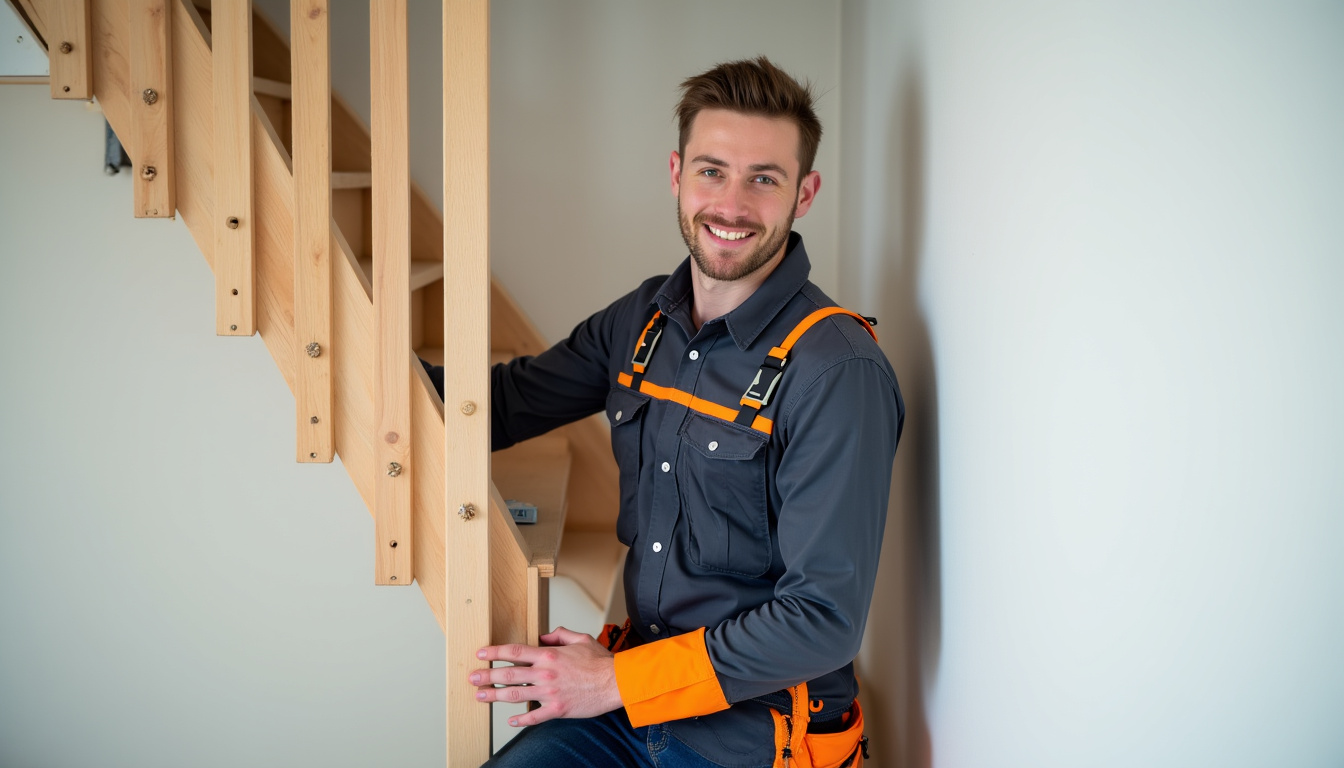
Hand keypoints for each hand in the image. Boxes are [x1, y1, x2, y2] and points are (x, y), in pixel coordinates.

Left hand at [469, 626, 622, 726]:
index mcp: (549, 656)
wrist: (615, 682)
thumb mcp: (580, 639)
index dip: (495, 652)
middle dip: (487, 676)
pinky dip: (520, 720)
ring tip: (481, 696)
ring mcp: (550, 693)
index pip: (515, 652)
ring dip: (495, 696)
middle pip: (509, 674)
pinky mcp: (557, 709)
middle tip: (473, 678)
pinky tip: (510, 720)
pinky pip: (534, 717)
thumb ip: (559, 635)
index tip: (482, 654)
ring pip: (515, 695)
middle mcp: (545, 674)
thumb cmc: (601, 663)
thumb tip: (544, 636)